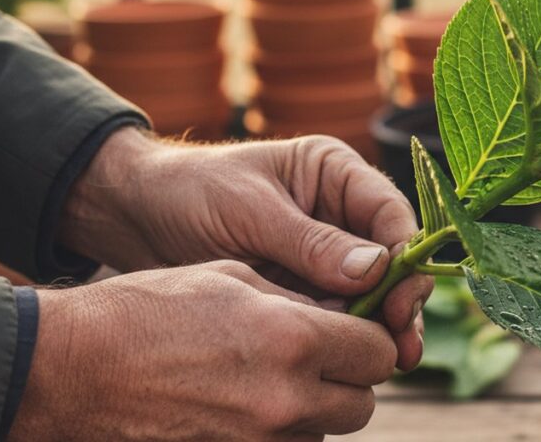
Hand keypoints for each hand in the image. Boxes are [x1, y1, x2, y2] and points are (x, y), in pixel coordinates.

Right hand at [10, 261, 394, 440]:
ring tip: (273, 380)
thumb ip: (300, 301)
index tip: (356, 332)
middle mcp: (286, 399)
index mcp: (294, 339)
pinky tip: (248, 405)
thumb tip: (341, 313)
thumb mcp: (233, 278)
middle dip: (349, 380)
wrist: (73, 367)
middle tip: (320, 359)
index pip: (379, 353)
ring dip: (315, 410)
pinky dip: (281, 432)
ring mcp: (259, 441)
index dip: (371, 340)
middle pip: (362, 404)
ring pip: (324, 432)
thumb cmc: (149, 309)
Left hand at [58, 128, 432, 369]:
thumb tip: (376, 270)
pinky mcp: (305, 288)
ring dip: (377, 328)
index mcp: (335, 174)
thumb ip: (311, 241)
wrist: (134, 217)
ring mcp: (325, 254)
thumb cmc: (190, 192)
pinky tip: (344, 363)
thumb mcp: (250, 210)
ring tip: (383, 366)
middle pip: (391, 260)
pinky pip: (336, 314)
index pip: (390, 213)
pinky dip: (343, 337)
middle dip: (399, 303)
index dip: (405, 258)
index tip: (400, 301)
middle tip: (400, 349)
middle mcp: (340, 212)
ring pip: (371, 294)